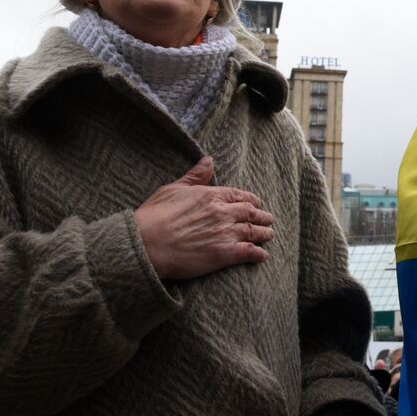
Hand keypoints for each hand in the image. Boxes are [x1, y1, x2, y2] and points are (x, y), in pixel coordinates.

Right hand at [134, 156, 273, 278]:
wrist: (147, 243)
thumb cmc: (155, 215)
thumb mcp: (174, 189)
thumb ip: (195, 176)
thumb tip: (209, 160)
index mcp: (211, 196)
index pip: (238, 195)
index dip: (250, 199)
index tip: (256, 202)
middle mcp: (222, 213)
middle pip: (249, 213)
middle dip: (261, 216)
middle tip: (268, 219)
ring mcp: (225, 233)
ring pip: (252, 231)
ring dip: (264, 233)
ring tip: (269, 235)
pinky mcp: (223, 254)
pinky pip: (248, 252)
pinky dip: (258, 253)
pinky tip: (263, 256)